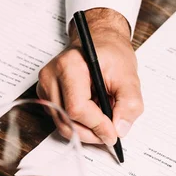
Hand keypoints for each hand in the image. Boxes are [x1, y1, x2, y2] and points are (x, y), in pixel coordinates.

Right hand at [37, 8, 142, 144]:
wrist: (100, 41)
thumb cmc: (111, 54)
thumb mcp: (129, 77)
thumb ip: (129, 104)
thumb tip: (120, 129)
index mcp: (69, 66)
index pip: (78, 108)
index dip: (97, 126)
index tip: (113, 134)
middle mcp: (51, 76)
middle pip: (67, 121)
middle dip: (92, 133)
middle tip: (110, 133)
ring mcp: (46, 87)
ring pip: (63, 125)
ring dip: (86, 130)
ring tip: (103, 119)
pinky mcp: (46, 96)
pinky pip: (61, 120)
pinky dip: (79, 124)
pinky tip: (92, 113)